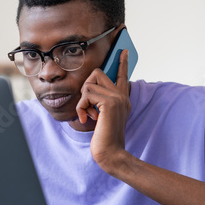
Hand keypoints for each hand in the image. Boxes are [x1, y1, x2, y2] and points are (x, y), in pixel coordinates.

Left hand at [76, 49, 130, 171]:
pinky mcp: (110, 103)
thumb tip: (89, 88)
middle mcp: (122, 96)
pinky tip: (85, 118)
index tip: (124, 50)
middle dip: (85, 87)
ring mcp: (117, 98)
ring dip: (82, 101)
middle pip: (97, 73)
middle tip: (87, 106)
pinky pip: (86, 94)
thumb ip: (100, 102)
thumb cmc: (104, 138)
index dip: (122, 62)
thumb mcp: (102, 116)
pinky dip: (81, 106)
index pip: (122, 75)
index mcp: (122, 99)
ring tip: (87, 115)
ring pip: (89, 84)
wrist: (111, 153)